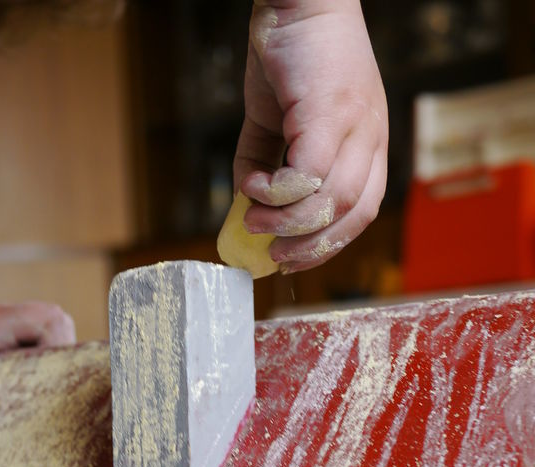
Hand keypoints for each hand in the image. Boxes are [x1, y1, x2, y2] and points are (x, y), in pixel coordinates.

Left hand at [0, 269, 75, 420]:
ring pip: (40, 336)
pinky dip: (30, 367)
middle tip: (58, 394)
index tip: (60, 378)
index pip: (50, 319)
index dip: (65, 344)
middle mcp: (1, 323)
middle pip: (54, 324)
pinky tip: (20, 398)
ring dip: (48, 361)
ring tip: (44, 400)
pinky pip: (22, 348)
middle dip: (65, 354)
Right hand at [234, 0, 387, 272]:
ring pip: (330, 201)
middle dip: (310, 247)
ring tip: (254, 220)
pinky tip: (252, 188)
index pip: (363, 211)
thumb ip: (265, 164)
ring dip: (285, 222)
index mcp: (368, 142)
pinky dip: (275, 193)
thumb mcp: (277, 121)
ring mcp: (355, 122)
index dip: (329, 245)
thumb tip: (247, 210)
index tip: (293, 259)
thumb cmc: (288, 55)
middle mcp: (370, 135)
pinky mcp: (328, 110)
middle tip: (273, 254)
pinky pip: (305, 175)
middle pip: (353, 214)